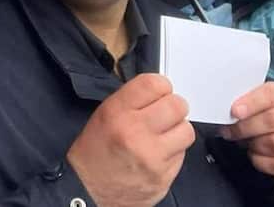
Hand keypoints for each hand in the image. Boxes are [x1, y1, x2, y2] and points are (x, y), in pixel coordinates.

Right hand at [66, 74, 194, 206]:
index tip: (159, 92)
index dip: (161, 86)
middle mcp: (135, 133)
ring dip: (177, 130)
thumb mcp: (104, 113)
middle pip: (177, 105)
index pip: (155, 84)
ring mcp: (152, 158)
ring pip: (186, 131)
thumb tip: (161, 90)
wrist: (87, 188)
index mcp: (117, 113)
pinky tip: (158, 154)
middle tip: (165, 113)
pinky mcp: (163, 177)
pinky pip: (182, 155)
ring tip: (163, 135)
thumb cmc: (94, 150)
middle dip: (173, 107)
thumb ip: (133, 99)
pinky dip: (173, 152)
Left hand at [221, 82, 273, 186]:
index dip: (251, 103)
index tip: (234, 112)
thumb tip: (227, 111)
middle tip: (230, 132)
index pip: (270, 94)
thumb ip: (246, 104)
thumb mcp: (259, 104)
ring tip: (246, 143)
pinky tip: (257, 155)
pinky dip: (262, 162)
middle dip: (246, 128)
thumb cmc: (270, 118)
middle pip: (272, 120)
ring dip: (255, 146)